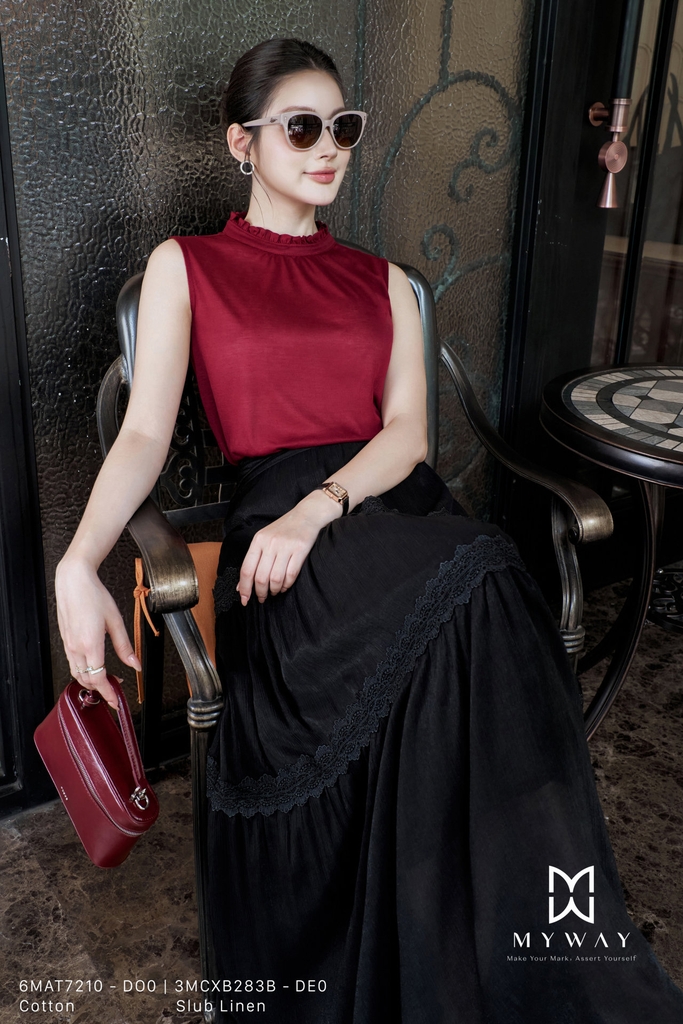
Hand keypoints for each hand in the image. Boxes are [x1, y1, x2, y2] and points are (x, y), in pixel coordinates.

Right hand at [55, 556, 141, 707]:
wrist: (73, 581)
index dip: (107, 693)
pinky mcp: (65, 640)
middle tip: (115, 690)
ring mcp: (68, 644)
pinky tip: (94, 666)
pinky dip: (83, 671)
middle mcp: (76, 647)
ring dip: (91, 681)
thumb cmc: (94, 596)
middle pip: (86, 680)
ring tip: (106, 680)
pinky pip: (73, 663)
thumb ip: (125, 646)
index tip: (115, 701)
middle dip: (100, 689)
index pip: (98, 679)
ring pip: (77, 673)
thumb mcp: (116, 620)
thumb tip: (135, 664)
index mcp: (90, 644)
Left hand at [237, 490, 341, 604]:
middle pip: (260, 577)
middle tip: (263, 598)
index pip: (246, 569)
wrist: (306, 514)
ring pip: (275, 579)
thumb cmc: (284, 529)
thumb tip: (240, 586)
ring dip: (274, 590)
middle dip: (260, 593)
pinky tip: (285, 586)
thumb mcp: (264, 539)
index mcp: (258, 540)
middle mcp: (270, 543)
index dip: (244, 588)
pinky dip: (287, 585)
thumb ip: (252, 560)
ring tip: (275, 591)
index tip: (245, 600)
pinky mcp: (301, 550)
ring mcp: (286, 546)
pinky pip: (291, 575)